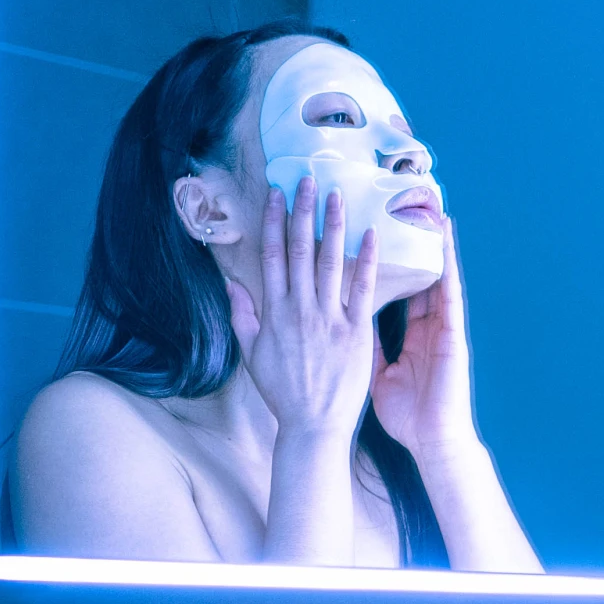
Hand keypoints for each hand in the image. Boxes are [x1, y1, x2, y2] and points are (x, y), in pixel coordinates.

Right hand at [228, 177, 378, 441]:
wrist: (313, 425)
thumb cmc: (284, 391)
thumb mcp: (253, 354)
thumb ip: (243, 315)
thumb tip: (231, 282)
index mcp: (274, 312)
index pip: (271, 256)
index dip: (273, 221)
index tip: (277, 194)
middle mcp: (299, 309)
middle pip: (298, 250)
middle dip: (302, 212)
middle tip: (307, 178)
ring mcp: (328, 318)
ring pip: (330, 262)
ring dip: (332, 225)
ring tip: (337, 194)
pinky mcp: (356, 330)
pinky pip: (362, 289)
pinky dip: (366, 260)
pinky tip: (371, 233)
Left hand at [370, 215, 480, 460]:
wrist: (434, 440)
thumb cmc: (409, 416)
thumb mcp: (379, 376)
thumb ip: (366, 348)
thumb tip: (344, 329)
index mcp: (412, 335)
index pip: (400, 291)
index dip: (392, 264)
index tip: (380, 237)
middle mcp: (429, 325)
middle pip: (421, 277)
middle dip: (415, 246)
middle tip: (408, 213)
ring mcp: (443, 327)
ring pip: (439, 277)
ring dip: (437, 247)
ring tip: (433, 215)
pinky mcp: (454, 332)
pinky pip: (450, 294)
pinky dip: (448, 268)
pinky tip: (446, 246)